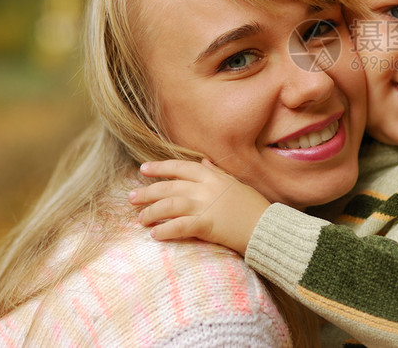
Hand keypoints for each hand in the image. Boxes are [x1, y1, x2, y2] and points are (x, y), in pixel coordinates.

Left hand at [129, 158, 270, 254]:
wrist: (266, 226)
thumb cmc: (252, 206)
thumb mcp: (234, 183)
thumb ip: (216, 172)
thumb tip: (204, 161)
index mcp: (212, 176)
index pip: (180, 167)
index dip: (160, 167)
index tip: (143, 169)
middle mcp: (206, 188)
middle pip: (169, 187)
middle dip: (147, 192)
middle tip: (131, 198)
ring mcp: (205, 206)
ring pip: (169, 206)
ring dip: (151, 212)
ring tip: (141, 219)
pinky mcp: (206, 225)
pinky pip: (179, 227)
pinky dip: (165, 230)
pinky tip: (155, 234)